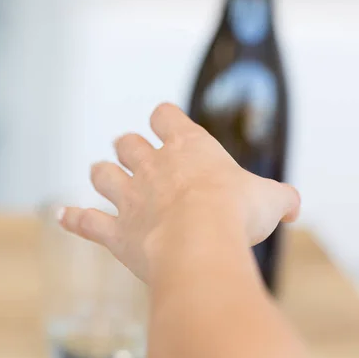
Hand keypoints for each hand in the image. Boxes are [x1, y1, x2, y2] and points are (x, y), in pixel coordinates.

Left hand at [59, 103, 299, 281]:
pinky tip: (63, 215)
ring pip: (103, 174)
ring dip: (104, 175)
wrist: (201, 243)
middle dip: (129, 148)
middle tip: (136, 157)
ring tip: (106, 178)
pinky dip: (74, 218)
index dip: (164, 118)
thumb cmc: (236, 214)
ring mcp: (129, 198)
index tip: (167, 125)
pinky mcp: (115, 231)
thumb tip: (294, 207)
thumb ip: (283, 198)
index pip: (165, 115)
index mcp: (188, 149)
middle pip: (127, 143)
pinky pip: (86, 221)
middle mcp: (152, 167)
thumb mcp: (272, 200)